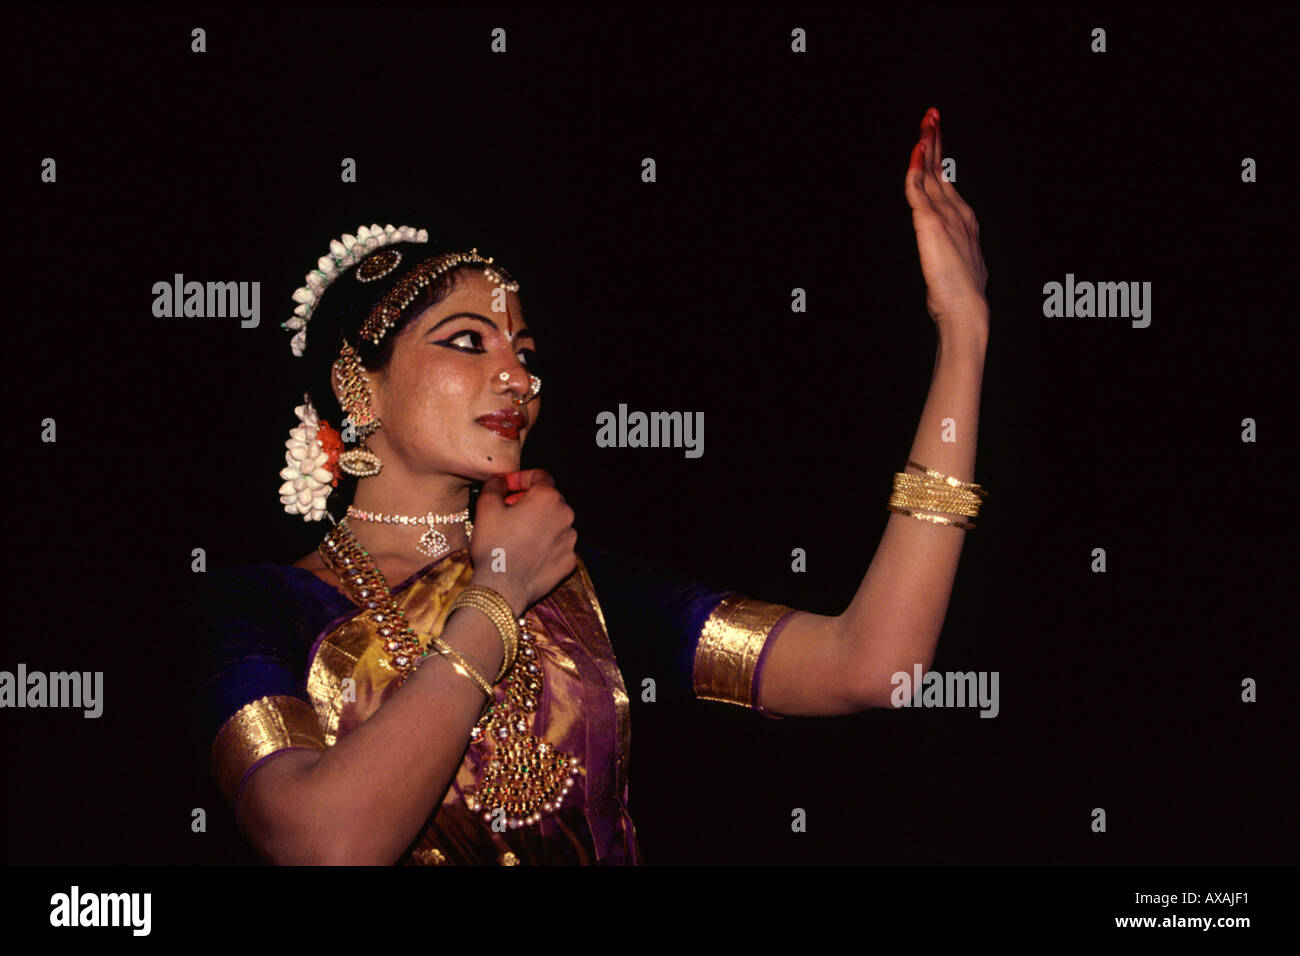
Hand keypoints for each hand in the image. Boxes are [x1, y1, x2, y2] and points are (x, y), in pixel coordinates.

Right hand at [470, 469, 577, 614]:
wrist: (502, 588)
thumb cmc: (494, 545)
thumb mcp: (486, 507)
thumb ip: (495, 485)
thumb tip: (501, 481)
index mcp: (548, 497)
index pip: (539, 476)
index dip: (520, 478)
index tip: (506, 487)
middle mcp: (566, 515)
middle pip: (548, 499)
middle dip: (528, 500)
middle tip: (508, 510)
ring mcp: (570, 540)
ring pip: (555, 523)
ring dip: (538, 523)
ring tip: (516, 534)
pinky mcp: (569, 561)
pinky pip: (558, 545)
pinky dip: (545, 544)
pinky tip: (527, 552)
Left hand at [905, 107, 988, 338]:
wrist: (966, 307)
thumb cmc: (959, 293)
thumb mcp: (954, 262)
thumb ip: (947, 247)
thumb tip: (942, 247)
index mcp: (962, 219)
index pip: (945, 180)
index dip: (938, 157)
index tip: (933, 136)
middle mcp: (956, 211)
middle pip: (941, 169)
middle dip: (936, 140)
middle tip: (932, 115)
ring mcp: (945, 214)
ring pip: (932, 172)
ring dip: (928, 144)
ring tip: (927, 121)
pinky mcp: (930, 222)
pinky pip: (918, 188)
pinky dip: (915, 167)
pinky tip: (915, 149)